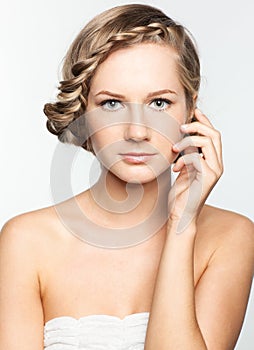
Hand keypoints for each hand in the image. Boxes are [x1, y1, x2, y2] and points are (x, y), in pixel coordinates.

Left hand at [168, 108, 222, 231]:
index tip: (194, 112)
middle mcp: (217, 165)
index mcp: (212, 162)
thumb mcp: (183, 169)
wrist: (180, 214)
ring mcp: (214, 171)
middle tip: (181, 126)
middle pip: (215, 135)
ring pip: (208, 143)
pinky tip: (175, 169)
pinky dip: (183, 159)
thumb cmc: (180, 194)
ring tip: (174, 149)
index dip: (205, 122)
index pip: (213, 136)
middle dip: (198, 126)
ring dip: (188, 141)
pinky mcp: (208, 178)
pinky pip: (197, 158)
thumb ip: (188, 155)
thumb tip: (184, 139)